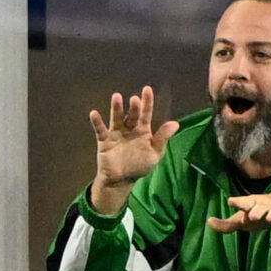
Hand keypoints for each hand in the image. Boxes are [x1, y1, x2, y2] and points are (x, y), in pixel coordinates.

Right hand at [88, 87, 176, 211]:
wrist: (121, 180)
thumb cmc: (139, 166)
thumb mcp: (154, 154)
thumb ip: (162, 139)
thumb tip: (175, 124)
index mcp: (142, 131)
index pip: (145, 114)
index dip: (147, 102)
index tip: (147, 90)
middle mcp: (129, 129)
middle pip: (131, 115)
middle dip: (133, 107)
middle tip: (134, 100)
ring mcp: (116, 134)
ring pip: (116, 118)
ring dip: (116, 108)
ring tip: (116, 97)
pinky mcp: (104, 141)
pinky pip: (100, 130)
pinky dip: (97, 122)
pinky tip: (94, 113)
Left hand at [208, 192, 270, 233]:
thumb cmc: (257, 214)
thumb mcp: (241, 219)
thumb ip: (225, 224)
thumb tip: (208, 221)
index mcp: (251, 205)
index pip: (243, 203)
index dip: (238, 202)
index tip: (231, 201)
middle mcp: (264, 206)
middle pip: (260, 207)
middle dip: (256, 210)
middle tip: (251, 216)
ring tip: (269, 218)